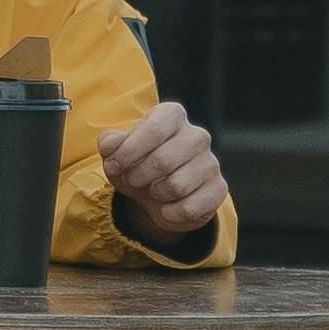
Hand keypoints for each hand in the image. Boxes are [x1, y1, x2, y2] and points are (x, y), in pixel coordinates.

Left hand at [102, 97, 225, 239]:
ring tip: (153, 190)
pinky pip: (191, 208)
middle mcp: (197, 135)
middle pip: (163, 160)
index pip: (154, 129)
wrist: (158, 194)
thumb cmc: (137, 164)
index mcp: (172, 115)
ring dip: (155, 195)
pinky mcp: (219, 189)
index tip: (114, 166)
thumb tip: (110, 145)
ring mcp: (211, 162)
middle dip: (138, 177)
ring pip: (177, 186)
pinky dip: (170, 213)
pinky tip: (167, 207)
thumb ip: (109, 144)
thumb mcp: (116, 153)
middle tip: (133, 180)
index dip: (129, 151)